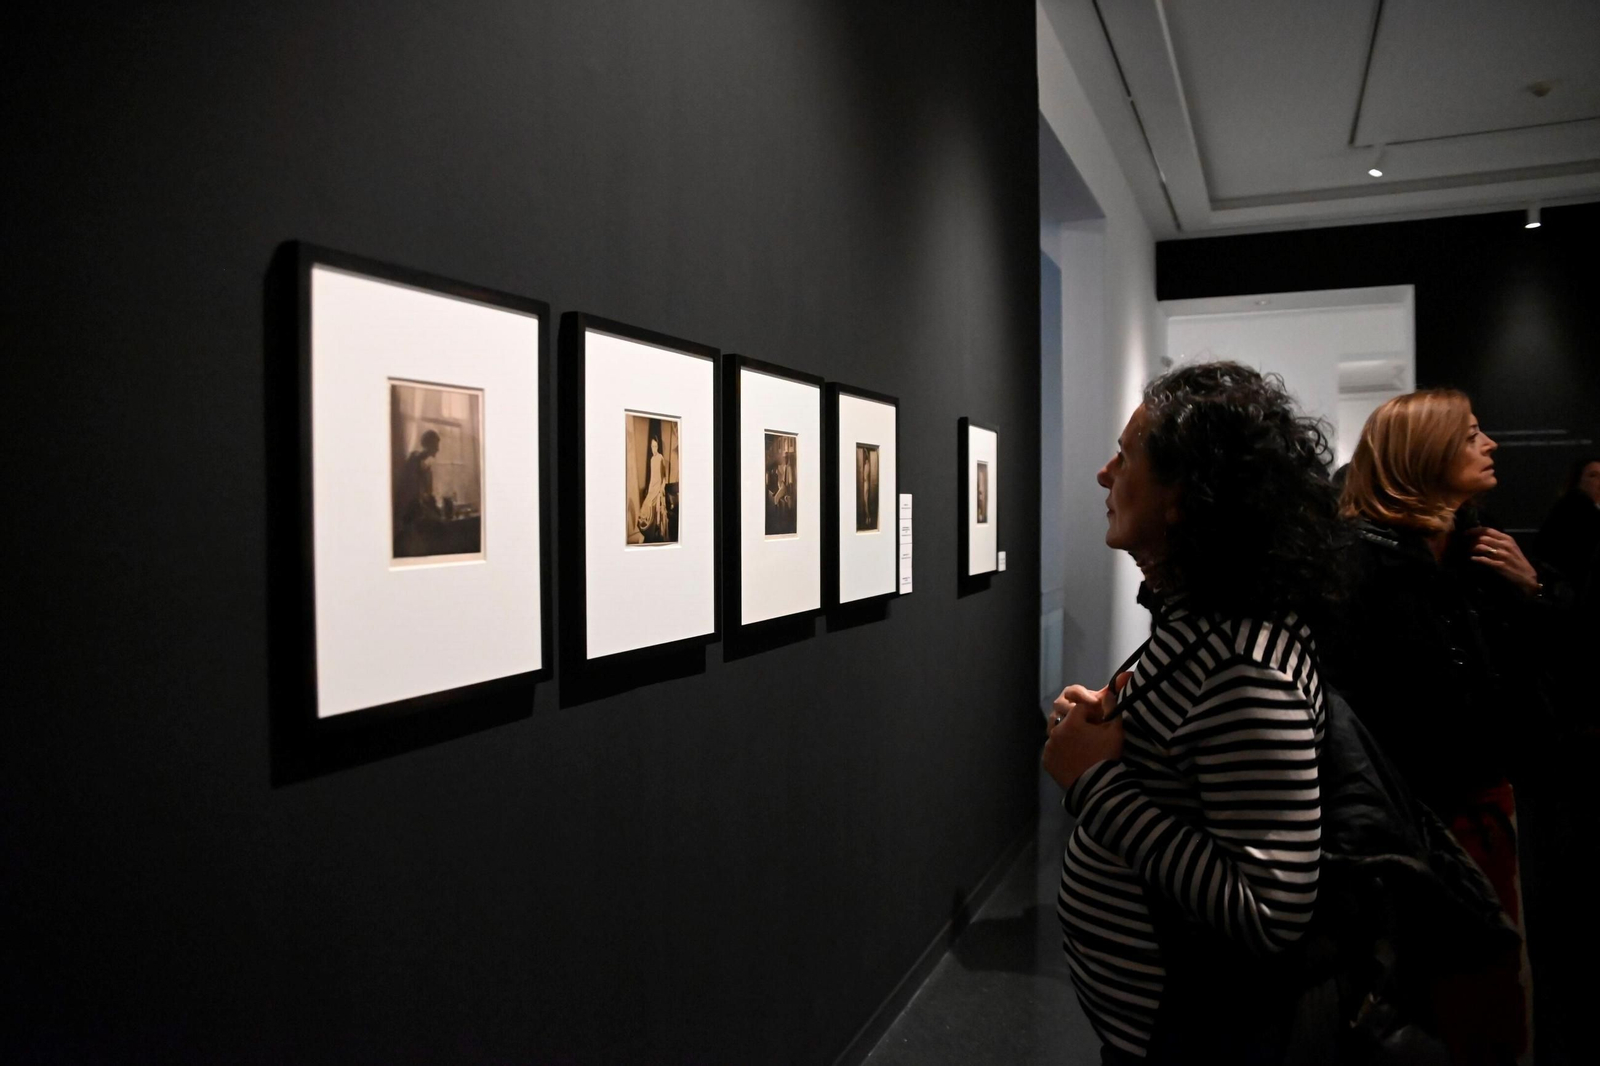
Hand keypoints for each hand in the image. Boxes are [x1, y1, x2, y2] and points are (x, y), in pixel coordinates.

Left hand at [1042, 672, 1129, 789]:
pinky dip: (1061, 750)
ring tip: (1081, 744)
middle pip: (1066, 717)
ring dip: (1067, 735)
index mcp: (1071, 720)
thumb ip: (1112, 707)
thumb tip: (1109, 691)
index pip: (1081, 705)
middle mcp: (1055, 730)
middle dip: (1077, 720)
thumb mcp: (1115, 730)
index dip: (1091, 710)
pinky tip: (1073, 755)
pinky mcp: (1046, 760)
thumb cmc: (1107, 756)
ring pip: (1057, 733)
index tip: (1099, 719)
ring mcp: (1049, 746)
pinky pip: (1053, 749)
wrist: (1096, 787)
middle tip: (1090, 732)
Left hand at [1464, 527, 1539, 596]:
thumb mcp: (1510, 547)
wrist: (1526, 577)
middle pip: (1482, 538)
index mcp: (1507, 539)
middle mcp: (1505, 545)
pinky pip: (1483, 559)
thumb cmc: (1516, 561)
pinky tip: (1472, 559)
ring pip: (1481, 547)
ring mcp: (1502, 555)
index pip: (1487, 530)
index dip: (1474, 530)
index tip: (1465, 533)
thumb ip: (1498, 540)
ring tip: (1469, 552)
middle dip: (1471, 541)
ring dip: (1471, 549)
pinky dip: (1475, 559)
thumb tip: (1480, 535)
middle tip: (1465, 545)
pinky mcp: (1499, 565)